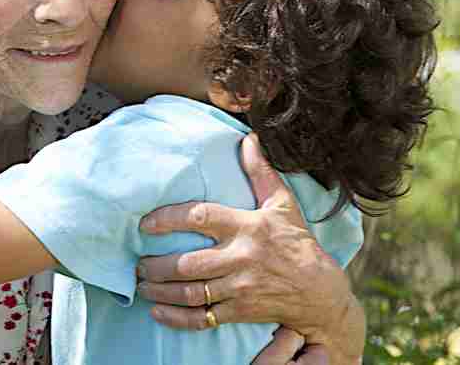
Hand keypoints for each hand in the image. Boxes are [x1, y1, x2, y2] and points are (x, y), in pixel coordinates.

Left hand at [135, 134, 363, 364]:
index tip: (145, 224)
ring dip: (160, 291)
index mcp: (246, 227)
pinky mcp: (240, 312)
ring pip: (191, 292)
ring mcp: (239, 288)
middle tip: (138, 263)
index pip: (199, 217)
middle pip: (188, 264)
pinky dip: (177, 318)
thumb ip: (260, 172)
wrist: (321, 292)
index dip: (168, 219)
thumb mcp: (282, 204)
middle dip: (156, 266)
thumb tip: (248, 140)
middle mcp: (240, 258)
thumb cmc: (296, 244)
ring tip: (142, 284)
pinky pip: (203, 319)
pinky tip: (158, 311)